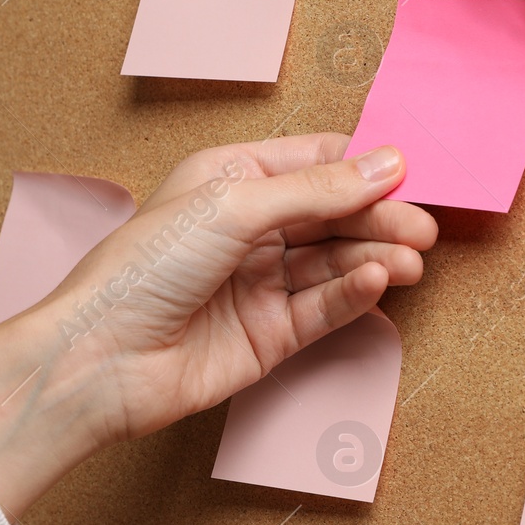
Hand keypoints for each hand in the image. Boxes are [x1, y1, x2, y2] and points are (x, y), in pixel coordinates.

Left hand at [0, 133, 436, 516]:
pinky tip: (378, 280)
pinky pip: (324, 307)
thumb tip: (387, 164)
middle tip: (424, 228)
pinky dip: (354, 293)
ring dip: (376, 256)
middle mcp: (249, 228)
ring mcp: (261, 282)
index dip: (364, 167)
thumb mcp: (234, 208)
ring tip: (412, 260)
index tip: (411, 172)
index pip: (316, 162)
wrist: (100, 361)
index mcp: (232, 180)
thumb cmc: (144, 270)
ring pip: (336, 262)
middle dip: (380, 217)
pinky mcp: (270, 334)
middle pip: (334, 215)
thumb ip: (317, 190)